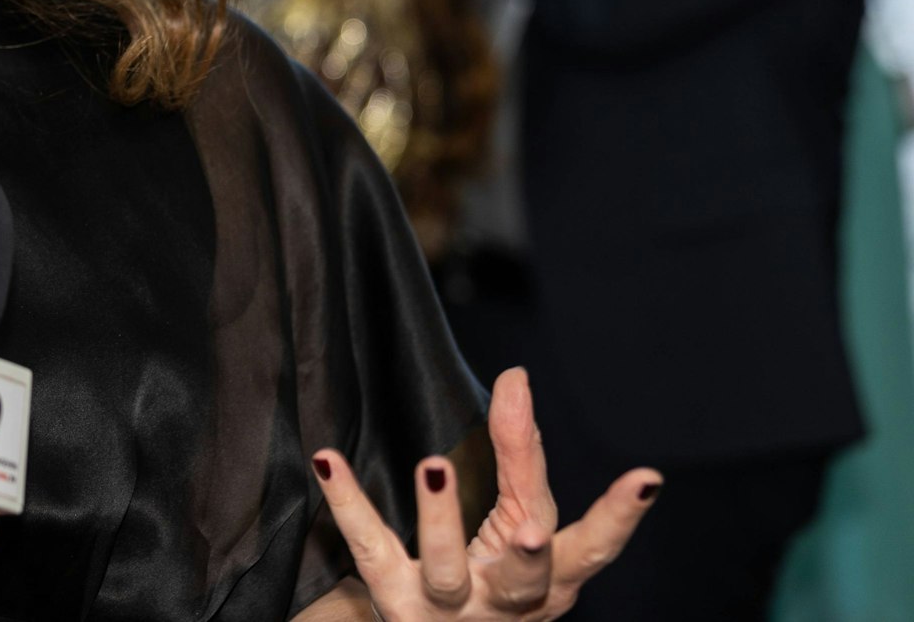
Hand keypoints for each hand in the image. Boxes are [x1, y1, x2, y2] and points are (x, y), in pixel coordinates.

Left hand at [312, 368, 659, 620]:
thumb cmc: (491, 579)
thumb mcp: (517, 525)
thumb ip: (518, 458)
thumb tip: (516, 379)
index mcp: (550, 581)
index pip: (589, 546)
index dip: (620, 516)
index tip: (647, 478)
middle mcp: (508, 604)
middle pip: (523, 572)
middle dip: (530, 551)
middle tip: (526, 529)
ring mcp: (449, 609)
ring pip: (445, 570)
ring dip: (440, 520)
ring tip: (432, 466)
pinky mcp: (394, 601)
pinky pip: (369, 548)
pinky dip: (348, 502)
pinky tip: (328, 460)